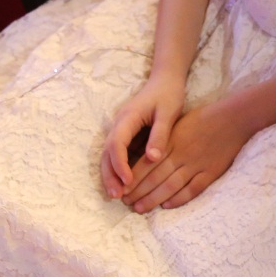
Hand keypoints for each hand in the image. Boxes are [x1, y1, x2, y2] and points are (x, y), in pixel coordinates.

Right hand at [99, 77, 184, 197]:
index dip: (120, 164)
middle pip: (107, 152)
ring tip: (117, 195)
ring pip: (109, 155)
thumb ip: (160, 135)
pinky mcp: (127, 134)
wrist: (166, 79)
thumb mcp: (168, 112)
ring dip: (111, 175)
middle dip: (109, 175)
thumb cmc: (168, 94)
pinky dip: (118, 169)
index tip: (128, 181)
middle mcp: (119, 124)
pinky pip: (118, 154)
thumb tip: (153, 159)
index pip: (117, 143)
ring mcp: (121, 129)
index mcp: (128, 118)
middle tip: (116, 196)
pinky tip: (124, 185)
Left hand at [120, 98, 253, 212]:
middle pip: (155, 178)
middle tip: (125, 203)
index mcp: (171, 141)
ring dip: (153, 199)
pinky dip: (179, 199)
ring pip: (170, 186)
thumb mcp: (177, 123)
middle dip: (138, 192)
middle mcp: (181, 154)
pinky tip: (167, 205)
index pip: (146, 163)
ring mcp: (196, 164)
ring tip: (140, 208)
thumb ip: (162, 140)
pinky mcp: (210, 172)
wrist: (233, 118)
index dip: (132, 178)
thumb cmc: (204, 118)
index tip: (121, 188)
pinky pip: (192, 189)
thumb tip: (144, 156)